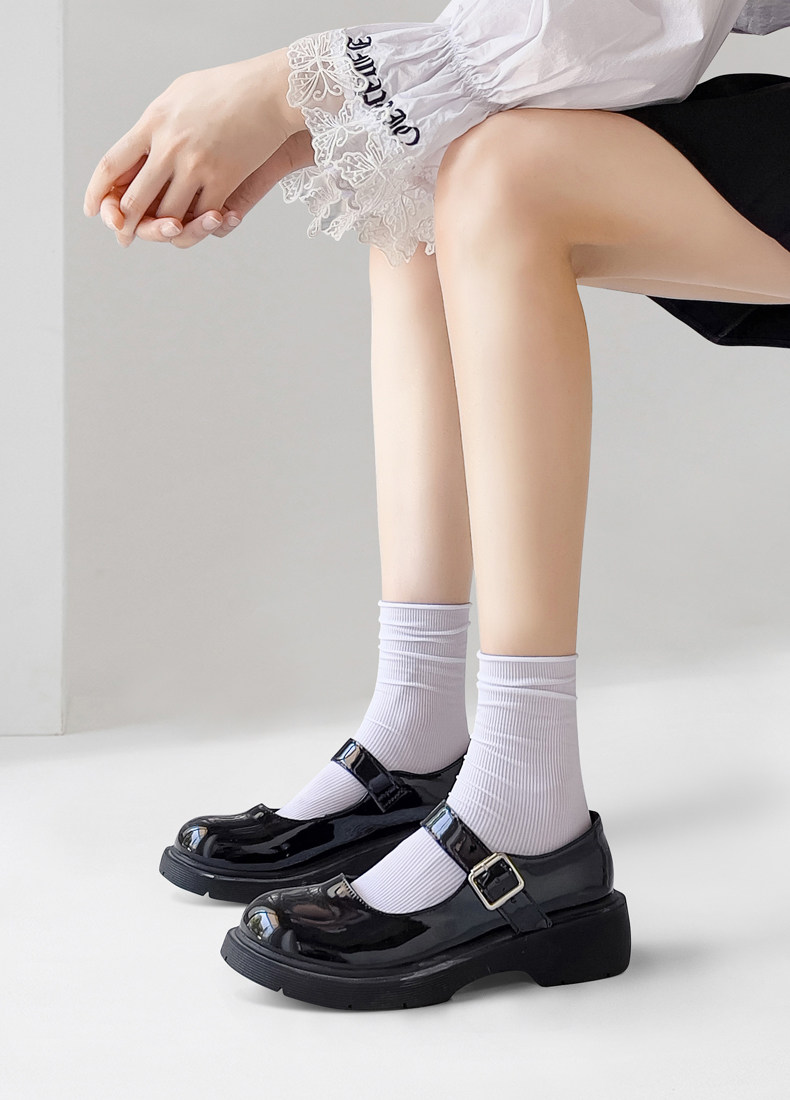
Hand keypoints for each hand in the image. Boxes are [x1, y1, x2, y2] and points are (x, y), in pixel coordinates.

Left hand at [84, 46, 307, 246]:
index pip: (112, 164)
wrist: (270, 92)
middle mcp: (169, 146)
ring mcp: (196, 165)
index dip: (97, 191)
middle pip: (135, 199)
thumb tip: (139, 143)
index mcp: (152, 122)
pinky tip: (197, 225)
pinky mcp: (223, 180)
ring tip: (163, 232)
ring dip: (164, 229)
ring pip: (169, 215)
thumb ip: (156, 122)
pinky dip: (200, 225)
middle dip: (127, 224)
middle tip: (123, 236)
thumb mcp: (179, 94)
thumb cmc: (227, 88)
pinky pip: (203, 216)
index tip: (92, 208)